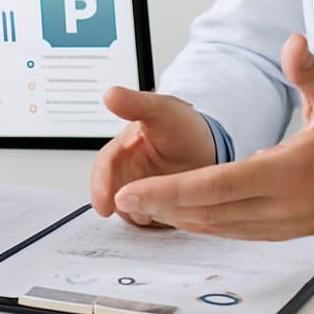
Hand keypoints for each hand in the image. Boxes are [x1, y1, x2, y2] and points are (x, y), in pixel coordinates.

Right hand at [89, 87, 216, 226]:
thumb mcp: (163, 110)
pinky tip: (159, 218)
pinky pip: (146, 216)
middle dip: (110, 203)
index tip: (103, 203)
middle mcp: (128, 169)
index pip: (106, 164)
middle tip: (116, 216)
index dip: (102, 183)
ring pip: (127, 206)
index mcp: (124, 146)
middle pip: (111, 189)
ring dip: (131, 213)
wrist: (211, 147)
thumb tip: (110, 94)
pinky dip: (149, 219)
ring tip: (146, 216)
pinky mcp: (156, 204)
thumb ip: (137, 103)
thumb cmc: (185, 126)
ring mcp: (142, 188)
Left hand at [111, 34, 313, 238]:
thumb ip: (310, 71)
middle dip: (162, 205)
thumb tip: (292, 43)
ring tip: (139, 203)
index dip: (175, 189)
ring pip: (216, 226)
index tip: (138, 186)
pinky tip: (175, 213)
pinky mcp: (277, 231)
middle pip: (210, 211)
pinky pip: (230, 230)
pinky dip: (199, 223)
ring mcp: (278, 224)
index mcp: (290, 171)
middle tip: (122, 197)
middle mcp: (281, 204)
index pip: (223, 184)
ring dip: (176, 216)